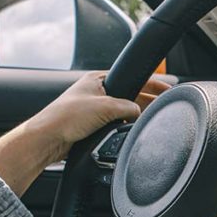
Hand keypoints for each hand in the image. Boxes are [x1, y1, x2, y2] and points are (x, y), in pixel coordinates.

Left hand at [0, 72, 169, 194]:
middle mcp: (96, 92)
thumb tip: (139, 112)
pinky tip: (131, 130)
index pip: (132, 77)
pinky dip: (124, 126)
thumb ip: (127, 107)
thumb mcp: (104, 107)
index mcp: (97, 79)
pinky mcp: (91, 125)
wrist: (47, 139)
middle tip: (165, 105)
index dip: (152, 83)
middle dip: (147, 99)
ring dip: (134, 115)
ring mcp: (94, 109)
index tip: (168, 88)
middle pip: (130, 93)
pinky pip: (115, 123)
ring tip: (151, 118)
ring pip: (123, 110)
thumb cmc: (65, 117)